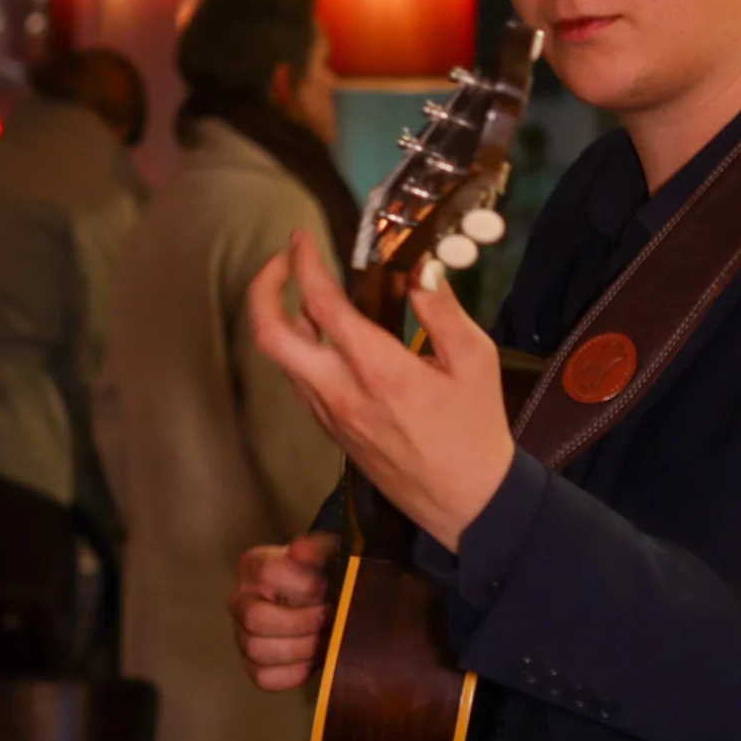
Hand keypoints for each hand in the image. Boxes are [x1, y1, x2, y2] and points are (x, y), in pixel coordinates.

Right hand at [231, 531, 336, 693]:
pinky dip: (292, 673)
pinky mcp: (252, 665)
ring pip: (257, 650)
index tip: (324, 588)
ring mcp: (242, 635)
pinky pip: (264, 678)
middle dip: (298, 622)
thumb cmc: (318, 574)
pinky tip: (312, 661)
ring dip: (299, 648)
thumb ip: (316, 548)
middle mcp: (240, 600)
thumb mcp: (323, 554)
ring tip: (324, 639)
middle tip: (327, 619)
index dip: (302, 584)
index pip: (269, 574)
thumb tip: (302, 550)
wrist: (318, 600)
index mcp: (255, 566)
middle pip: (255, 618)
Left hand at [247, 228, 515, 553]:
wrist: (465, 502)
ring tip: (304, 290)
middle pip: (269, 335)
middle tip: (283, 260)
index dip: (304, 263)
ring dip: (280, 317)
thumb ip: (443, 310)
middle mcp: (341, 392)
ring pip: (279, 359)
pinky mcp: (331, 430)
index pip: (321, 305)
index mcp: (378, 370)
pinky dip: (297, 348)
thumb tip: (420, 268)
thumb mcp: (475, 361)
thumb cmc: (475, 430)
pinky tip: (322, 335)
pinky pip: (297, 380)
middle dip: (264, 288)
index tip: (303, 238)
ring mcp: (330, 415)